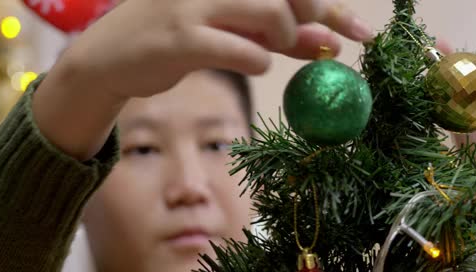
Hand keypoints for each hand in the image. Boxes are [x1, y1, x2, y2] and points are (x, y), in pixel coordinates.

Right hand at [63, 0, 373, 97]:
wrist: (112, 58)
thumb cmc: (177, 39)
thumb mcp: (232, 31)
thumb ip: (280, 35)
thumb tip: (331, 44)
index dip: (332, 8)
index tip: (363, 32)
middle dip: (316, 20)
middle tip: (316, 43)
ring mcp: (195, 4)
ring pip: (271, 13)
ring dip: (287, 39)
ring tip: (273, 50)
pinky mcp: (181, 37)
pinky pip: (241, 50)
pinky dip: (259, 61)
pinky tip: (253, 62)